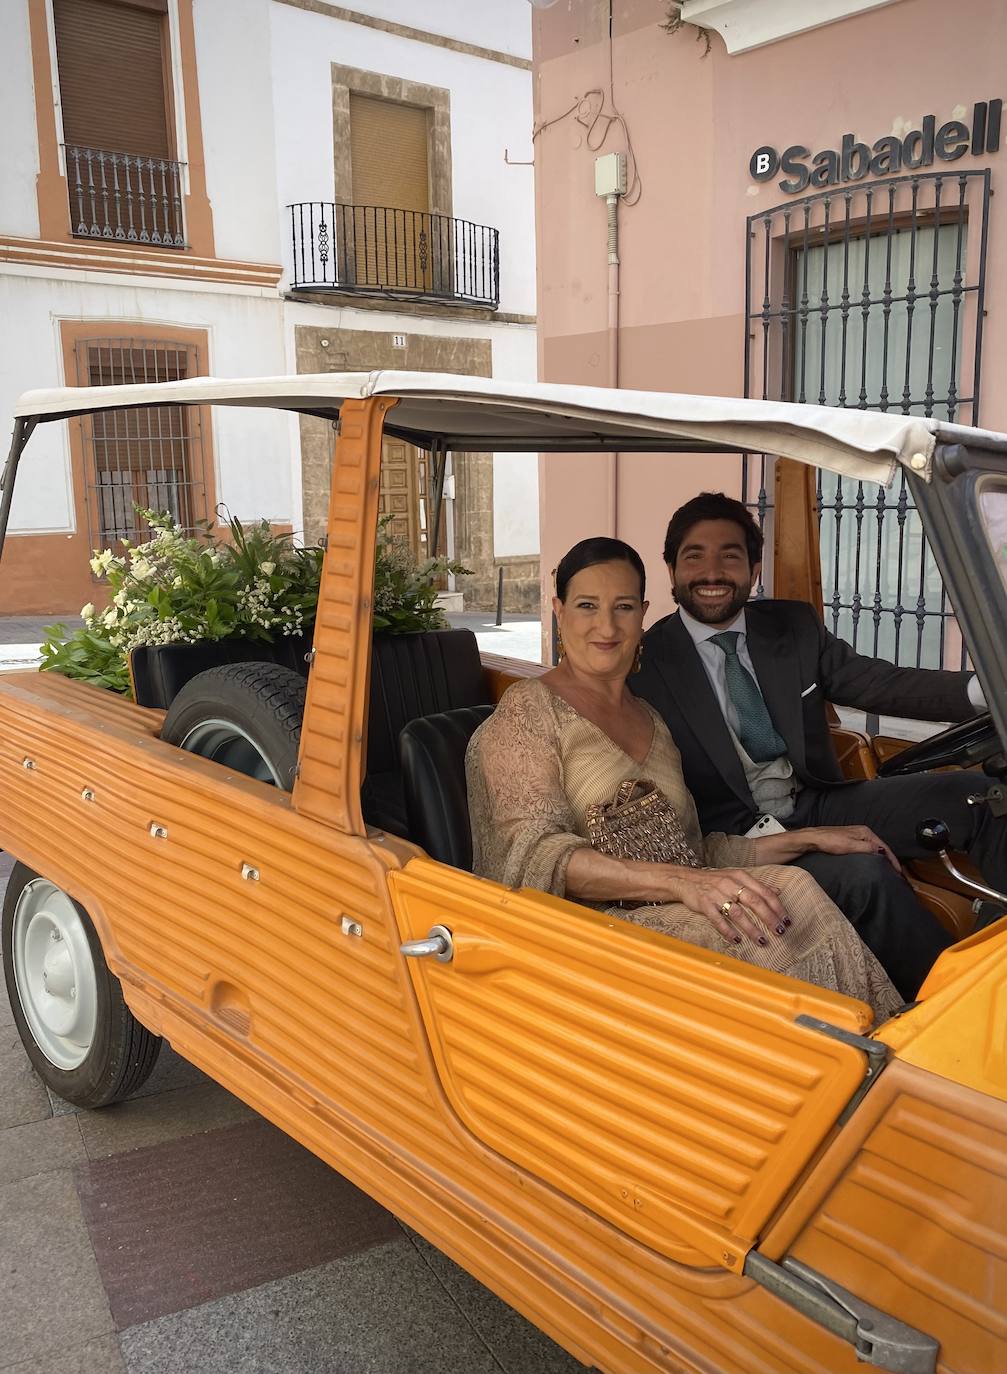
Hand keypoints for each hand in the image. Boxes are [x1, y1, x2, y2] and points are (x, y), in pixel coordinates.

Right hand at [664, 867, 788, 944]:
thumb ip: (757, 885)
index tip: (787, 920)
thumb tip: (778, 891)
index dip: (777, 907)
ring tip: (762, 940)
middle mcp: (730, 884)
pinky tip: (736, 940)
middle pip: (754, 902)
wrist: (686, 879)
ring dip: (751, 928)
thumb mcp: (737, 877)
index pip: (764, 892)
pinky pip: (718, 920)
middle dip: (769, 918)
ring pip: (738, 913)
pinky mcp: (705, 904)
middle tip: (779, 931)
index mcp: (741, 877)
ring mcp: (717, 894)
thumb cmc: (714, 880)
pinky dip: (728, 931)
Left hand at [788, 825, 902, 873]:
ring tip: (887, 870)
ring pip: (874, 849)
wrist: (812, 839)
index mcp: (865, 832)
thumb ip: (867, 848)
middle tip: (895, 873)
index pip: (884, 847)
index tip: (898, 872)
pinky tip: (872, 864)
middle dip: (889, 859)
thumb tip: (882, 852)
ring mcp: (856, 837)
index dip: (892, 860)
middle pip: (880, 847)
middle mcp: (862, 832)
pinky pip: (866, 850)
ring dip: (881, 859)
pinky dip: (872, 857)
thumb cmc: (829, 841)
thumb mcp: (850, 845)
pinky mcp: (850, 842)